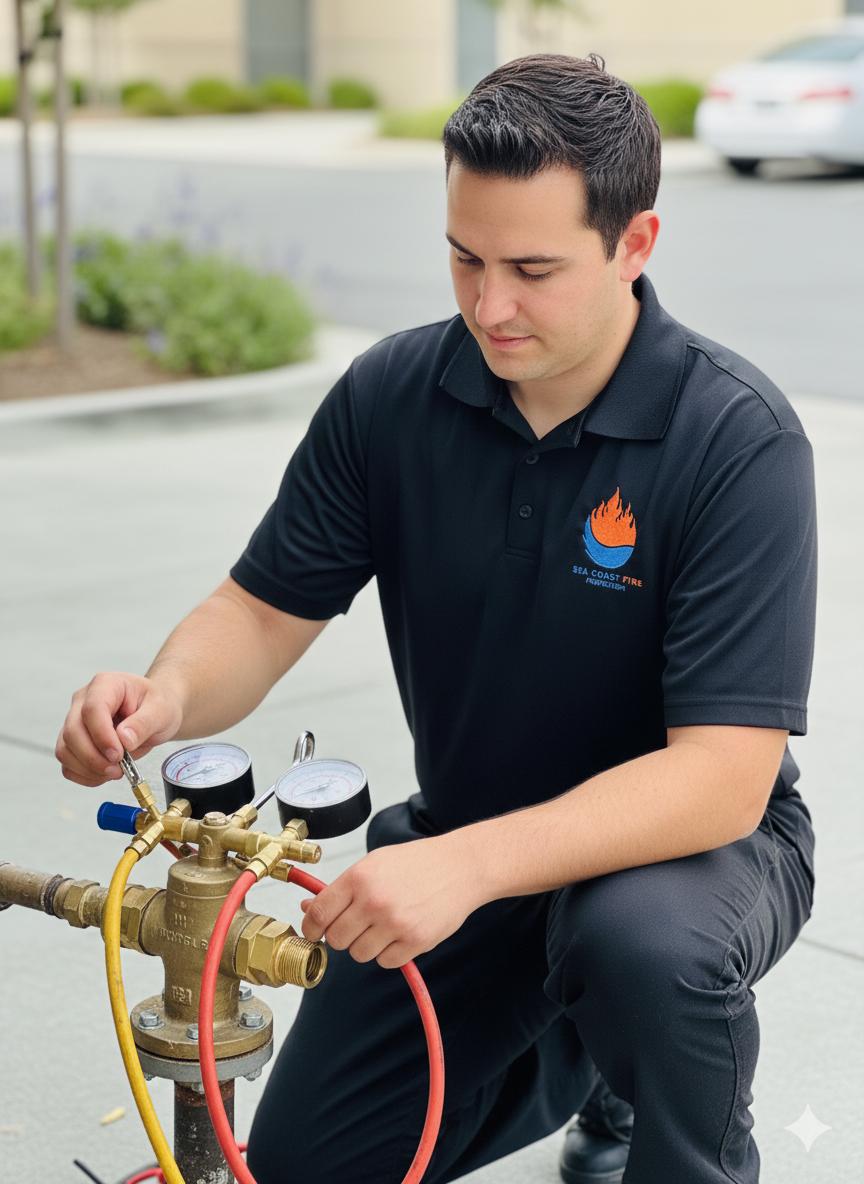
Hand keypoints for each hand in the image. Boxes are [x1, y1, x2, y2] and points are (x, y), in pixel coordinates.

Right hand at [55, 672, 183, 786]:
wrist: (155, 713)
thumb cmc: (157, 706)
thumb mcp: (161, 710)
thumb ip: (143, 723)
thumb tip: (124, 740)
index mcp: (105, 685)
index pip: (92, 709)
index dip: (102, 736)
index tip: (118, 754)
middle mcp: (83, 701)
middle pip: (72, 731)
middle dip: (94, 757)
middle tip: (118, 769)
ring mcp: (75, 721)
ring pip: (65, 750)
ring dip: (89, 768)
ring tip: (116, 771)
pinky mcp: (73, 741)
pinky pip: (68, 763)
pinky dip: (84, 775)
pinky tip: (105, 774)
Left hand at [299, 833, 484, 968]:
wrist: (460, 867)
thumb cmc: (417, 863)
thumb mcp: (374, 863)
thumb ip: (341, 888)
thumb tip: (309, 909)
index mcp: (359, 878)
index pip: (318, 915)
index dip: (310, 928)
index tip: (313, 932)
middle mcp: (374, 901)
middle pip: (336, 940)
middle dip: (342, 935)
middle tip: (356, 924)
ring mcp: (395, 923)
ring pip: (359, 954)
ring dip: (366, 945)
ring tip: (383, 926)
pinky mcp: (415, 941)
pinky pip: (386, 962)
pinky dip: (389, 953)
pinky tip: (400, 933)